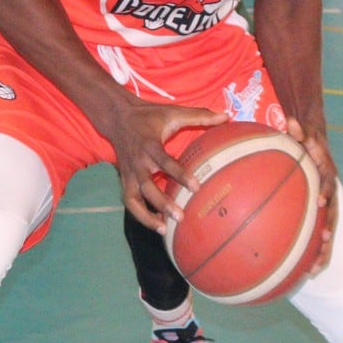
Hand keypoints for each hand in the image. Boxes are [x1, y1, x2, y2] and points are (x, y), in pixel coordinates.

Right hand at [102, 98, 225, 234]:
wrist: (117, 117)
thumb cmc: (148, 116)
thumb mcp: (173, 112)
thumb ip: (199, 115)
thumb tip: (226, 116)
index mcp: (149, 145)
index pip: (165, 162)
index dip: (180, 175)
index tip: (196, 187)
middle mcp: (137, 162)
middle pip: (147, 187)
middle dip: (162, 203)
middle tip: (181, 217)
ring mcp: (129, 173)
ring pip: (133, 200)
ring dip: (146, 216)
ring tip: (164, 230)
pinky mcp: (124, 180)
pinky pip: (130, 201)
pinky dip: (140, 215)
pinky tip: (156, 225)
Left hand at [283, 116, 338, 275]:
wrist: (315, 143)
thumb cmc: (306, 140)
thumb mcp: (304, 132)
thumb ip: (299, 129)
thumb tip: (292, 122)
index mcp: (325, 172)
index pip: (327, 180)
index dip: (325, 191)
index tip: (320, 201)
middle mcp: (328, 190)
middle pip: (331, 211)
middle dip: (328, 228)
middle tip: (323, 240)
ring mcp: (325, 204)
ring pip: (327, 229)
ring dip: (323, 248)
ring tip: (315, 267)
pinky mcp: (319, 214)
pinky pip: (317, 235)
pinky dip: (315, 252)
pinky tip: (306, 271)